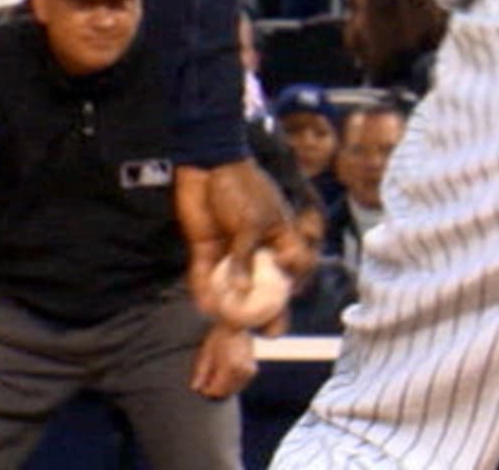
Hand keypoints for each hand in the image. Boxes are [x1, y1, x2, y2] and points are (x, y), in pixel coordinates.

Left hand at [178, 161, 311, 328]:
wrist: (206, 165)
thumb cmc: (241, 187)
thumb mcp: (251, 223)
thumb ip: (247, 259)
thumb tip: (243, 293)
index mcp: (279, 236)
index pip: (292, 268)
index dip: (292, 289)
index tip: (288, 307)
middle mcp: (257, 247)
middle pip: (263, 283)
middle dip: (264, 308)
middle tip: (264, 332)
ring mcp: (231, 249)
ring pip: (234, 284)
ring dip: (232, 305)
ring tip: (231, 328)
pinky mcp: (206, 249)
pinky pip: (207, 276)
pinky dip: (207, 291)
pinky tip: (206, 309)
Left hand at [191, 326, 258, 397]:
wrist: (237, 325)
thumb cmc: (219, 336)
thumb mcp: (206, 352)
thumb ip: (201, 372)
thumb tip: (195, 388)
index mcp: (230, 367)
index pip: (216, 390)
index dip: (206, 390)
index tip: (201, 384)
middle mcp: (242, 371)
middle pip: (225, 392)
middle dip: (214, 388)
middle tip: (207, 378)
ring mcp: (249, 371)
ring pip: (232, 390)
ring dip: (222, 386)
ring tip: (216, 372)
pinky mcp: (252, 370)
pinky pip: (239, 384)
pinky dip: (230, 383)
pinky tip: (225, 373)